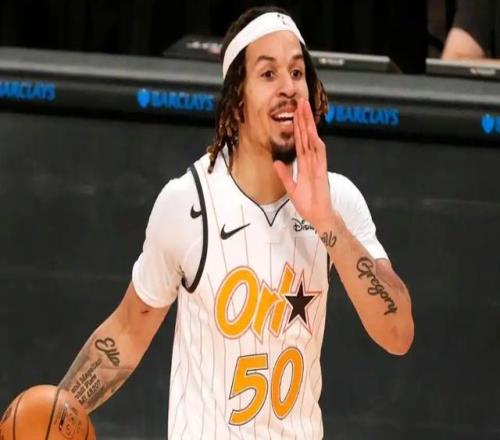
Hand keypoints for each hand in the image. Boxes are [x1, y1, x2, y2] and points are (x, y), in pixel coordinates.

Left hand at [273, 98, 333, 229]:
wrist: (318, 216)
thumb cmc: (308, 204)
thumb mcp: (291, 188)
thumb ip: (285, 175)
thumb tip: (276, 162)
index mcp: (304, 164)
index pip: (300, 141)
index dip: (297, 127)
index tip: (294, 113)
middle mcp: (312, 161)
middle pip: (306, 136)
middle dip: (303, 119)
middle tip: (300, 102)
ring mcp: (317, 166)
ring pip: (313, 141)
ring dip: (310, 126)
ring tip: (306, 111)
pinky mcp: (322, 174)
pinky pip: (320, 158)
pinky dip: (318, 147)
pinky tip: (314, 135)